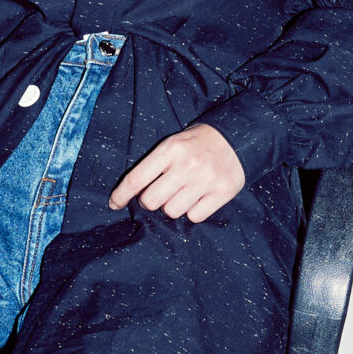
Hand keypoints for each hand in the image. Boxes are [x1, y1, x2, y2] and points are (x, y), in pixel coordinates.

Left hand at [109, 123, 244, 222]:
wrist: (238, 137)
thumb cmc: (197, 143)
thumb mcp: (173, 144)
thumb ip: (154, 165)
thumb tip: (133, 194)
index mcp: (170, 150)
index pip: (136, 179)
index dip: (121, 195)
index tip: (114, 204)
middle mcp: (187, 165)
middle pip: (151, 201)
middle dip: (151, 200)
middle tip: (161, 192)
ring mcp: (206, 179)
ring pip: (172, 211)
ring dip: (173, 206)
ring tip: (183, 192)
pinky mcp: (223, 192)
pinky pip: (195, 217)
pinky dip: (193, 211)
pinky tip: (199, 197)